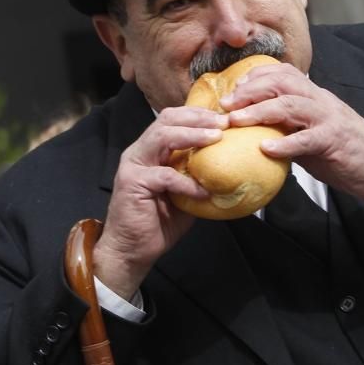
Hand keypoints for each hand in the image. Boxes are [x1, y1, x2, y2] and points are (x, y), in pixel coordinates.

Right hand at [92, 106, 227, 299]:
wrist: (132, 250)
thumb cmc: (160, 222)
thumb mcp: (185, 192)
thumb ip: (198, 174)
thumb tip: (231, 166)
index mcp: (152, 149)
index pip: (173, 118)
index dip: (199, 114)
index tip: (225, 118)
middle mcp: (140, 151)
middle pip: (167, 119)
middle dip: (198, 118)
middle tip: (223, 123)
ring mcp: (134, 165)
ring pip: (162, 137)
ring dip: (192, 135)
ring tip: (215, 139)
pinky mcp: (132, 183)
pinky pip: (164, 176)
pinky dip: (186, 182)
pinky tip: (203, 191)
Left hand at [221, 62, 363, 202]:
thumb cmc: (342, 150)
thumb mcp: (311, 130)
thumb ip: (288, 125)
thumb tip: (255, 129)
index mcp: (314, 95)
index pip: (283, 72)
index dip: (255, 76)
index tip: (233, 88)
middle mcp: (320, 100)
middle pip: (282, 82)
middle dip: (250, 90)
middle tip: (226, 104)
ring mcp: (328, 119)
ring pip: (290, 104)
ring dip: (259, 111)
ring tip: (236, 121)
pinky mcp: (334, 141)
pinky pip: (306, 139)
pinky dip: (284, 143)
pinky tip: (265, 148)